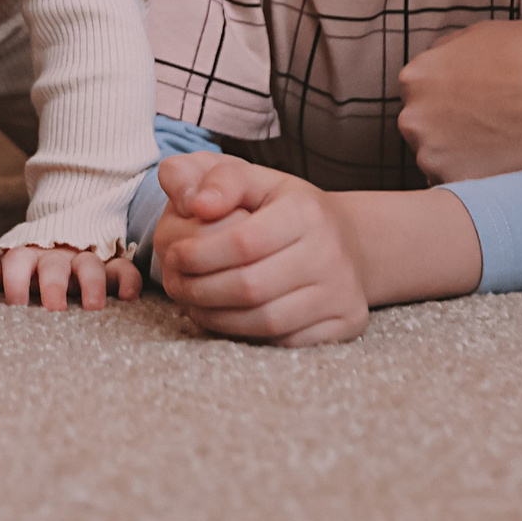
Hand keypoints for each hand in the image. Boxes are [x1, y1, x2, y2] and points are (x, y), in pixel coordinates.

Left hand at [0, 244, 141, 309]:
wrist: (64, 226)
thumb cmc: (29, 257)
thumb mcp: (4, 261)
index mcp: (26, 254)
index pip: (16, 263)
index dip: (15, 282)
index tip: (16, 305)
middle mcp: (55, 255)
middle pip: (53, 266)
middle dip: (53, 286)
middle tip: (53, 310)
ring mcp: (84, 257)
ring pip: (90, 265)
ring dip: (92, 284)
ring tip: (93, 308)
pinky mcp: (111, 263)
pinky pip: (123, 268)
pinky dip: (128, 281)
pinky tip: (128, 298)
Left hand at [148, 154, 368, 346]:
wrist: (348, 239)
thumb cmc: (284, 207)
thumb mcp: (252, 178)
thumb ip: (214, 178)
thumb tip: (193, 202)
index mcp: (305, 211)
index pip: (242, 242)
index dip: (199, 254)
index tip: (173, 255)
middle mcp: (331, 253)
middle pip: (251, 287)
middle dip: (201, 291)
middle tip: (175, 285)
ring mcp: (342, 292)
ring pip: (267, 322)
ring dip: (217, 318)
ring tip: (191, 304)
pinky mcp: (347, 323)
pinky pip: (286, 342)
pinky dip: (248, 336)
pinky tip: (224, 319)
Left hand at [397, 22, 521, 185]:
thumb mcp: (481, 37)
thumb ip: (447, 57)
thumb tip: (436, 70)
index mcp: (417, 77)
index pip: (421, 97)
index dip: (451, 102)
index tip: (478, 107)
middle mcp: (414, 117)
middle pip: (424, 130)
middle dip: (451, 130)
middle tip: (493, 128)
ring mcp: (433, 155)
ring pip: (439, 161)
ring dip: (463, 158)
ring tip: (505, 146)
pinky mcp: (459, 185)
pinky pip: (459, 188)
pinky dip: (479, 180)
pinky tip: (507, 164)